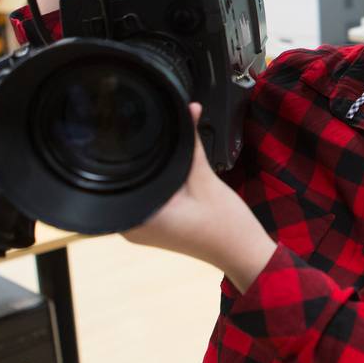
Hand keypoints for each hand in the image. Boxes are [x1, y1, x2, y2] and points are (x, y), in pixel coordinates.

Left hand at [124, 104, 275, 290]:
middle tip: (151, 131)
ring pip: (137, 187)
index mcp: (140, 217)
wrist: (243, 252)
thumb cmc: (227, 225)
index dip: (125, 151)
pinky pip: (146, 196)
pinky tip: (167, 168)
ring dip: (150, 170)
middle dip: (141, 158)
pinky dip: (156, 181)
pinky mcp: (153, 226)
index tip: (132, 128)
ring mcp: (140, 229)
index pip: (119, 176)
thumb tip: (188, 110)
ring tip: (161, 147)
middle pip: (125, 181)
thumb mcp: (206, 179)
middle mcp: (132, 227)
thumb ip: (191, 143)